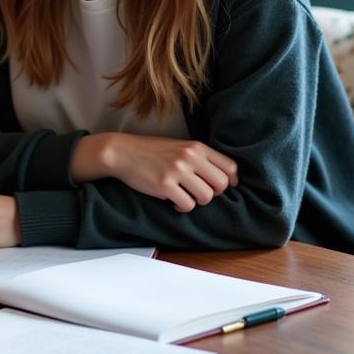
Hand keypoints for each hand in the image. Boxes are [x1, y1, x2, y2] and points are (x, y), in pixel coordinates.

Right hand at [76, 132, 237, 211]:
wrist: (122, 152)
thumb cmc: (151, 151)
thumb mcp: (179, 146)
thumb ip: (199, 157)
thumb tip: (223, 177)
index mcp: (195, 146)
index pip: (230, 166)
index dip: (231, 181)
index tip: (223, 187)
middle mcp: (189, 157)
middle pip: (222, 184)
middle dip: (214, 193)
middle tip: (200, 193)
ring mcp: (176, 171)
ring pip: (206, 197)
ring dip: (198, 201)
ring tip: (186, 196)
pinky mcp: (164, 185)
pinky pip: (187, 205)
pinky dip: (182, 207)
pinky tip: (174, 201)